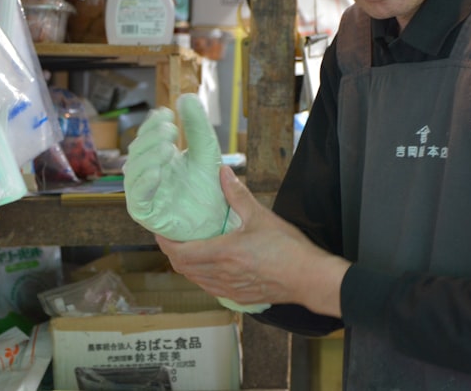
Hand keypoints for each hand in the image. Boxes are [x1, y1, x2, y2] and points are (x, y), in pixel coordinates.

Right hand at [123, 93, 239, 240]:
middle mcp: (147, 174)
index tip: (166, 113)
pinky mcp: (147, 214)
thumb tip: (186, 96)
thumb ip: (196, 124)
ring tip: (168, 148)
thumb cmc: (210, 186)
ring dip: (148, 158)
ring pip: (135, 173)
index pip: (147, 137)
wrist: (221, 219)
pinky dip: (145, 184)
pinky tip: (159, 171)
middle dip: (151, 138)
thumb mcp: (206, 149)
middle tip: (171, 130)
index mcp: (157, 158)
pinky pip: (138, 199)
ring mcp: (146, 194)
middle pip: (138, 152)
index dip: (153, 124)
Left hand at [157, 165, 350, 316]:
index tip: (160, 231)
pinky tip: (211, 265)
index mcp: (223, 254)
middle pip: (183, 268)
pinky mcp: (239, 298)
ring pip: (196, 280)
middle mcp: (221, 276)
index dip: (165, 244)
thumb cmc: (288, 248)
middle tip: (172, 237)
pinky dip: (202, 277)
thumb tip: (222, 172)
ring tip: (188, 248)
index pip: (180, 254)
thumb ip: (238, 194)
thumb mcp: (261, 216)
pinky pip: (211, 289)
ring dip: (187, 266)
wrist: (310, 278)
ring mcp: (230, 290)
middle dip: (173, 253)